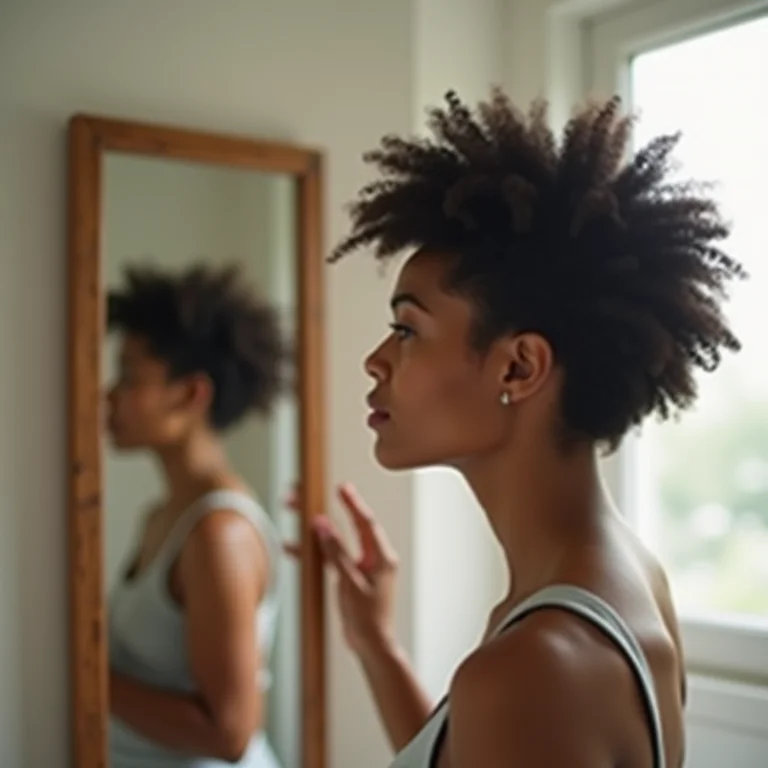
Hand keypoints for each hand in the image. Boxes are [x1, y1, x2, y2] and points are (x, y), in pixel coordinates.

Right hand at [285, 483, 398, 656]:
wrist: (371, 647)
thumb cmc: (369, 619)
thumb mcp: (351, 583)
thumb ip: (337, 553)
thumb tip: (323, 526)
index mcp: (381, 557)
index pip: (366, 523)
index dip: (353, 503)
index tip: (341, 487)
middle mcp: (372, 557)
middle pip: (347, 527)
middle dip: (326, 510)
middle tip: (306, 494)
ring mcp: (360, 567)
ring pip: (335, 541)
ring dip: (314, 530)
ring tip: (293, 513)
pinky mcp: (349, 577)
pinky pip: (330, 559)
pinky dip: (314, 553)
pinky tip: (293, 547)